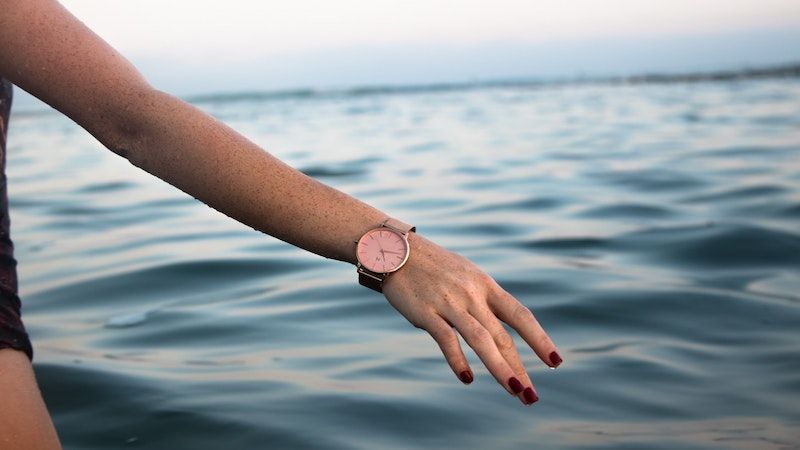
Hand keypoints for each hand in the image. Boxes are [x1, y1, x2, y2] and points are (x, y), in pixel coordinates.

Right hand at [382, 233, 560, 405]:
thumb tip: (499, 329)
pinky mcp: (426, 312)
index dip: (539, 339)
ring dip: (501, 368)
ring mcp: (450, 304)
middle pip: (502, 336)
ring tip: (515, 391)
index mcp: (486, 286)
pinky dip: (458, 359)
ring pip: (481, 339)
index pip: (520, 316)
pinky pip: (446, 339)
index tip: (555, 362)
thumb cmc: (433, 266)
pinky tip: (467, 378)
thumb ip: (482, 300)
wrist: (395, 250)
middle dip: (519, 368)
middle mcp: (472, 295)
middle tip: (531, 396)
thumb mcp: (466, 276)